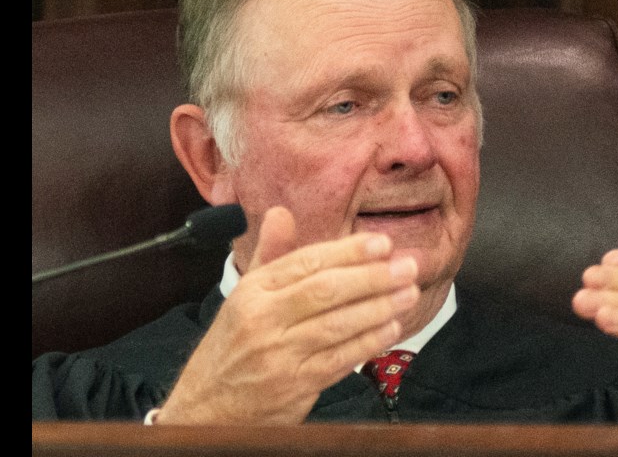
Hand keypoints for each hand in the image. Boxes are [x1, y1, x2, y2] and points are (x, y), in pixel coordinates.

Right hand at [156, 206, 419, 424]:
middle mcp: (263, 320)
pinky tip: (391, 328)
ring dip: (379, 308)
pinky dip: (369, 342)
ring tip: (408, 293)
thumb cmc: (235, 343)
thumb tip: (280, 212)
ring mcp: (279, 355)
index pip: (306, 262)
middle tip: (408, 266)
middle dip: (372, 277)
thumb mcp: (245, 294)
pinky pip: (340, 359)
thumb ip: (270, 253)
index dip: (348, 251)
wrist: (208, 405)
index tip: (382, 243)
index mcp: (253, 291)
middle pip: (325, 291)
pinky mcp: (295, 385)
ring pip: (337, 325)